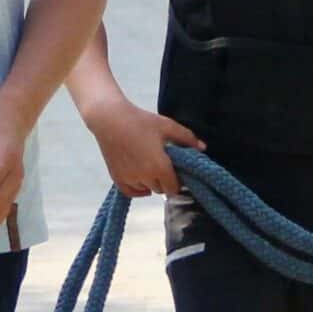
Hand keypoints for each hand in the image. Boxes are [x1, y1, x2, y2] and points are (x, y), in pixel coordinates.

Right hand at [84, 98, 202, 197]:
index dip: (178, 181)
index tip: (176, 171)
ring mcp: (129, 179)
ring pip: (147, 190)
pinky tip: (141, 177)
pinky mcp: (116, 178)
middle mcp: (144, 177)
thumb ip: (187, 138)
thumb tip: (203, 148)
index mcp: (160, 167)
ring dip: (151, 182)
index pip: (174, 188)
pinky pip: (131, 192)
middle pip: (161, 189)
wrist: (109, 118)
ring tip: (149, 164)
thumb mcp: (167, 126)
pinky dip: (138, 188)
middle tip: (163, 164)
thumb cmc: (141, 120)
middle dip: (165, 180)